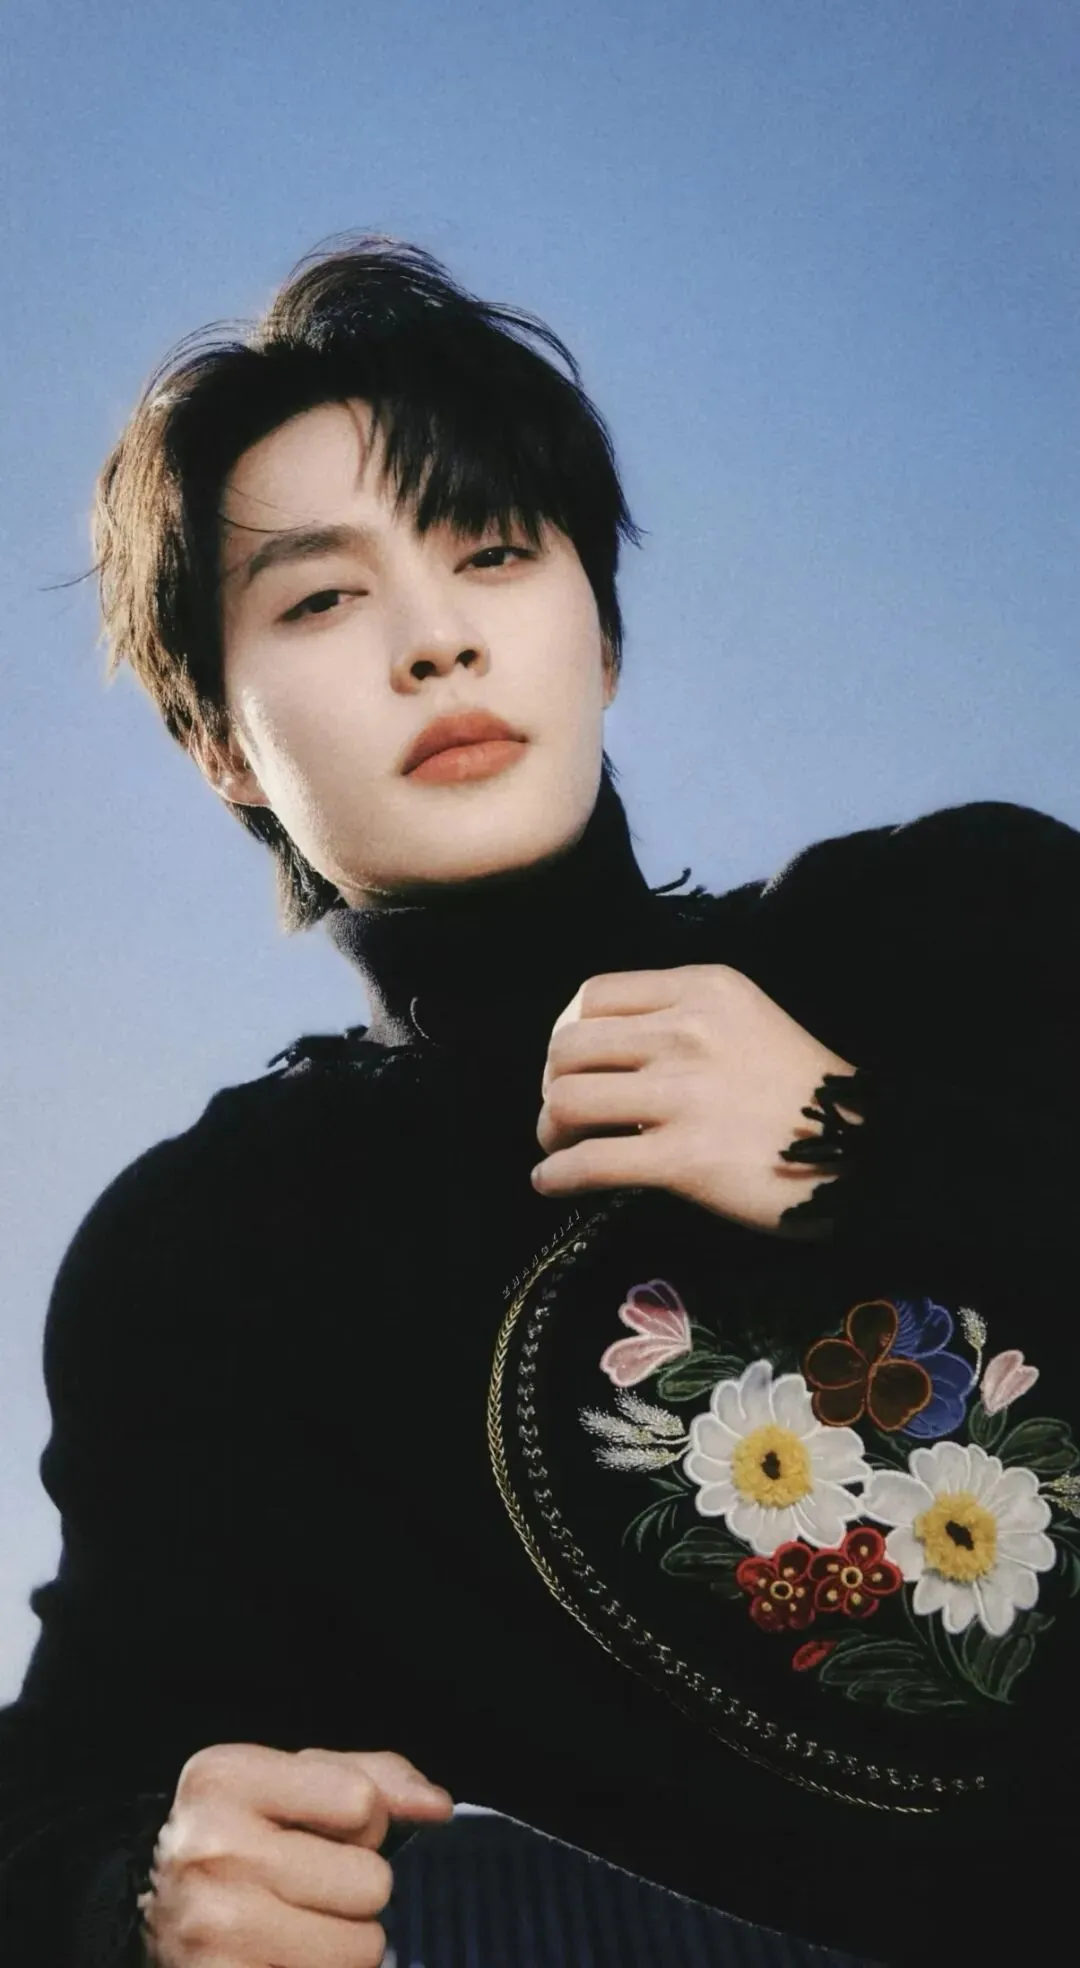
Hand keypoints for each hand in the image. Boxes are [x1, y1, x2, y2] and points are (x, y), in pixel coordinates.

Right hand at [139, 1743, 452, 1966]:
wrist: (150, 1909)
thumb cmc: (240, 1834)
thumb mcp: (293, 1781)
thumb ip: (374, 1778)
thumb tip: (437, 1807)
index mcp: (226, 1778)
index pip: (363, 1804)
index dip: (362, 1821)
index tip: (325, 1828)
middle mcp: (212, 1850)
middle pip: (370, 1882)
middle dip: (354, 1888)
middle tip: (307, 1885)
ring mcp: (214, 1928)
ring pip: (362, 1948)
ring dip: (345, 1943)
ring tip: (298, 1925)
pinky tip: (284, 1957)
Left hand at [532, 964, 862, 1236]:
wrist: (868, 1153)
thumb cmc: (803, 1091)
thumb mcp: (745, 1020)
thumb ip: (679, 1020)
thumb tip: (599, 1053)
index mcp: (703, 987)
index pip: (594, 994)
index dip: (567, 1031)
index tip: (574, 1063)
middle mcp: (688, 1031)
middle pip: (568, 1045)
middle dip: (553, 1081)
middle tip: (565, 1113)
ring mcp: (685, 1095)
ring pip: (567, 1099)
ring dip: (550, 1128)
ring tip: (560, 1146)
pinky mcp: (685, 1158)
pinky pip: (588, 1163)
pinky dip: (555, 1176)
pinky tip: (551, 1183)